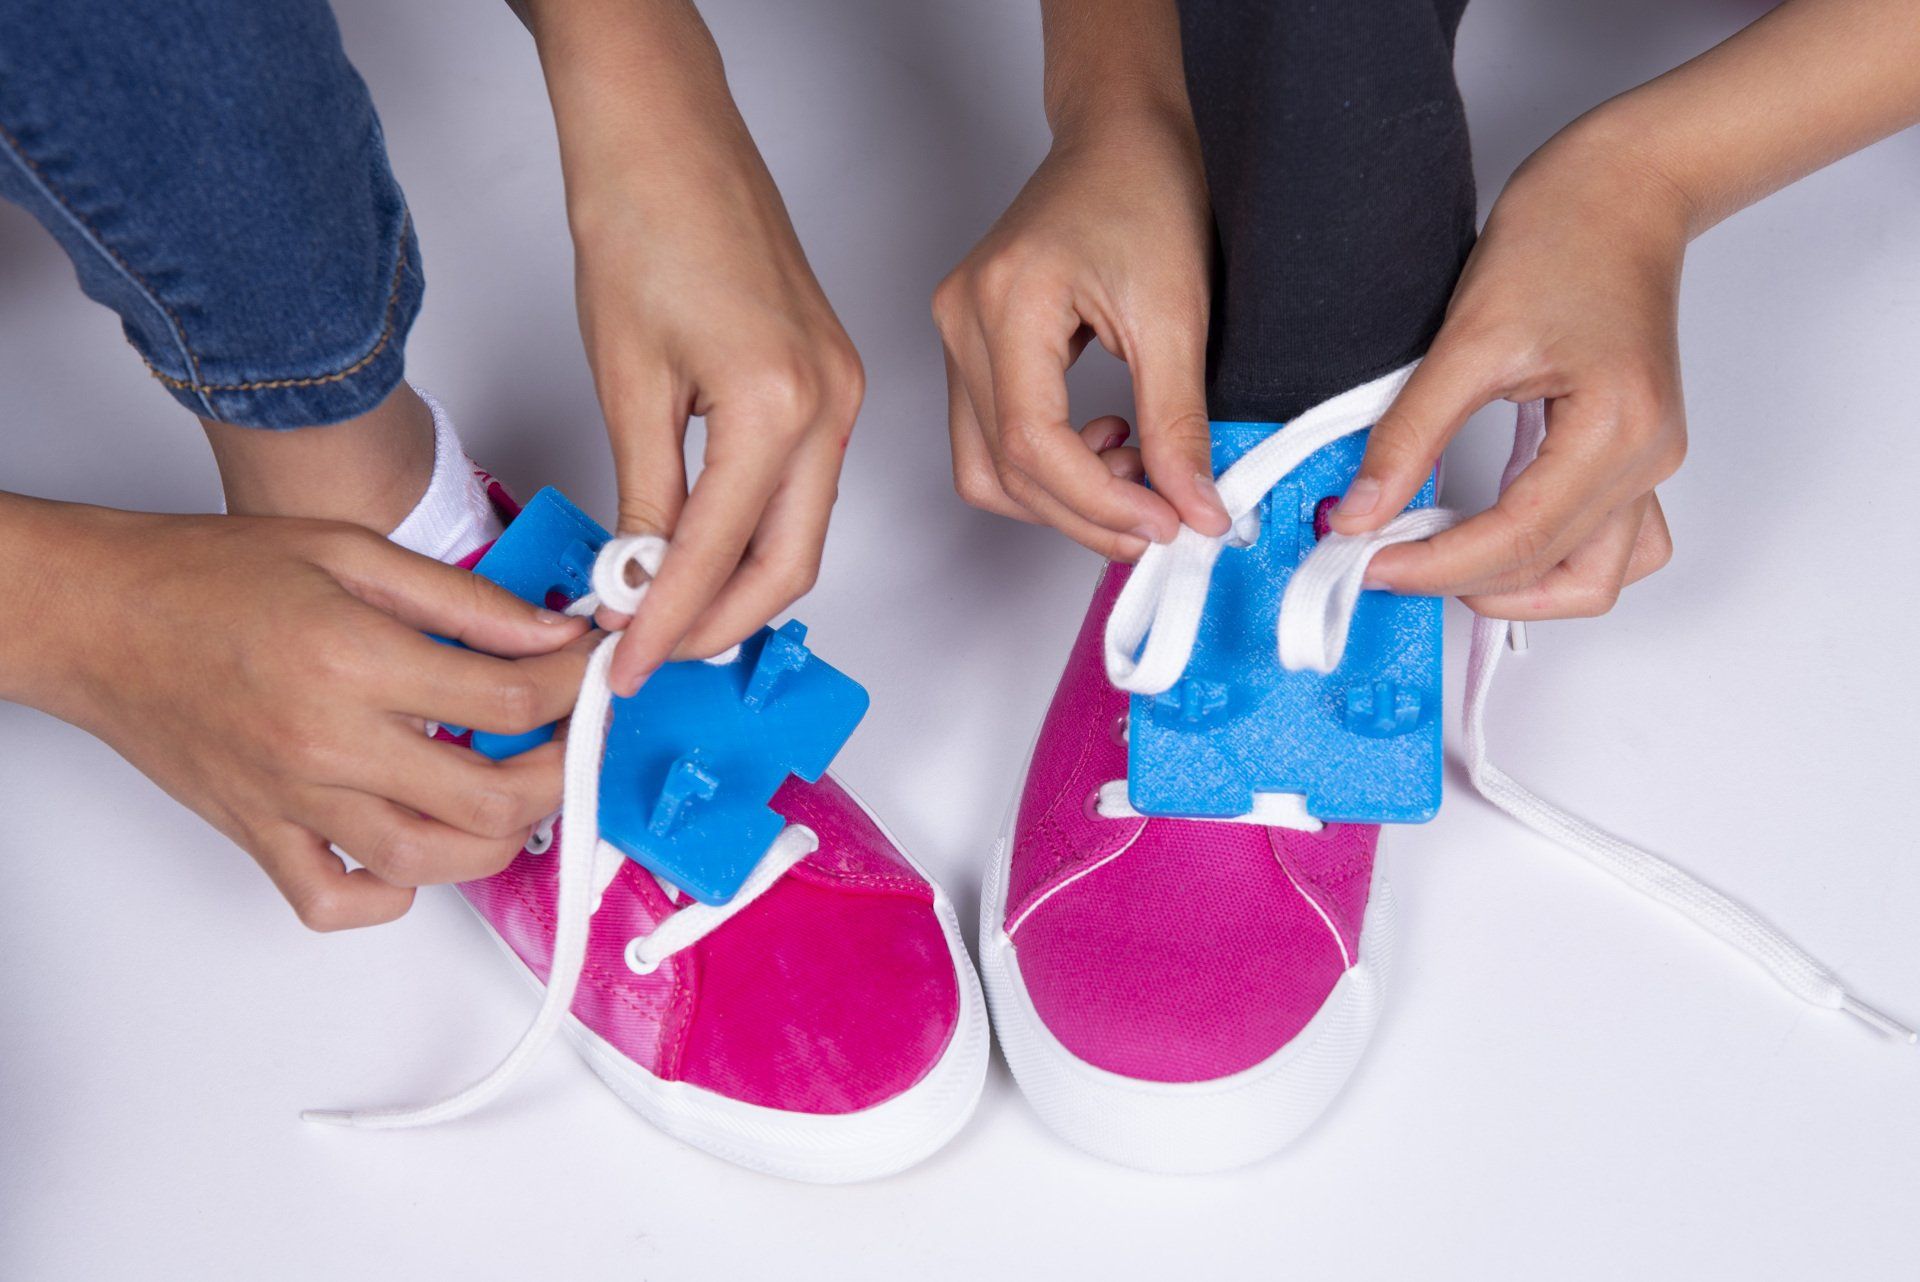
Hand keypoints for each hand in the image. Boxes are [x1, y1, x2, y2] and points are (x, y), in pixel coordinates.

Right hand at [13, 505, 589, 929]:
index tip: (582, 671)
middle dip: (559, 773)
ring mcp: (292, 799)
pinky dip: (388, 894)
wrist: (98, 615)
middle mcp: (327, 743)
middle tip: (571, 741)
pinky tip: (415, 848)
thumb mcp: (351, 553)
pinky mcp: (258, 834)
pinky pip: (335, 900)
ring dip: (497, 841)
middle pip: (490, 798)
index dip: (568, 688)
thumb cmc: (207, 576)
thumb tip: (549, 633)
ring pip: (428, 862)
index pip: (508, 701)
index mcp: (355, 660)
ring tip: (516, 796)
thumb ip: (462, 600)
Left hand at [535, 2, 860, 694]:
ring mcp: (842, 391)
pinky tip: (699, 548)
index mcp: (781, 404)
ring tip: (664, 614)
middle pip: (790, 563)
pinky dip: (753, 530)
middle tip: (649, 655)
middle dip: (720, 624)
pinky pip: (803, 485)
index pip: (720, 555)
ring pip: (802, 530)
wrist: (668, 129)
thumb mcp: (626, 378)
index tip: (624, 664)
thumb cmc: (643, 219)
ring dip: (738, 584)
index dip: (667, 623)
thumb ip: (644, 495)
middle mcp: (832, 405)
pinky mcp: (829, 378)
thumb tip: (638, 580)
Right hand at [933, 105, 1228, 560]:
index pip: (1032, 444)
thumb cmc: (1145, 192)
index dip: (1098, 502)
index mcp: (1005, 301)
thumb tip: (1195, 509)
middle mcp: (962, 320)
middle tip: (1161, 520)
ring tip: (1134, 473)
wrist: (1120, 135)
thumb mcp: (1178, 313)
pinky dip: (1046, 463)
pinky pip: (990, 436)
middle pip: (1003, 469)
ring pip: (986, 466)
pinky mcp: (971, 342)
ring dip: (1061, 496)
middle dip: (1085, 512)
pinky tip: (1105, 439)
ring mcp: (956, 332)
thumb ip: (1180, 423)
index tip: (1166, 523)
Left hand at [1332, 125, 1685, 618]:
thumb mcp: (1466, 339)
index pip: (1516, 542)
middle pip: (1552, 571)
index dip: (1431, 567)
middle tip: (1381, 560)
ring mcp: (1651, 461)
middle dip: (1458, 579)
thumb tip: (1357, 514)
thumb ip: (1409, 435)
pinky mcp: (1636, 453)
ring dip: (1518, 588)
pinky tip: (1490, 539)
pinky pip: (1611, 545)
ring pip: (1595, 577)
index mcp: (1615, 431)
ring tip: (1436, 558)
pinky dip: (1551, 560)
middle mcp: (1647, 459)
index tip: (1363, 564)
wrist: (1625, 186)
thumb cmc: (1564, 236)